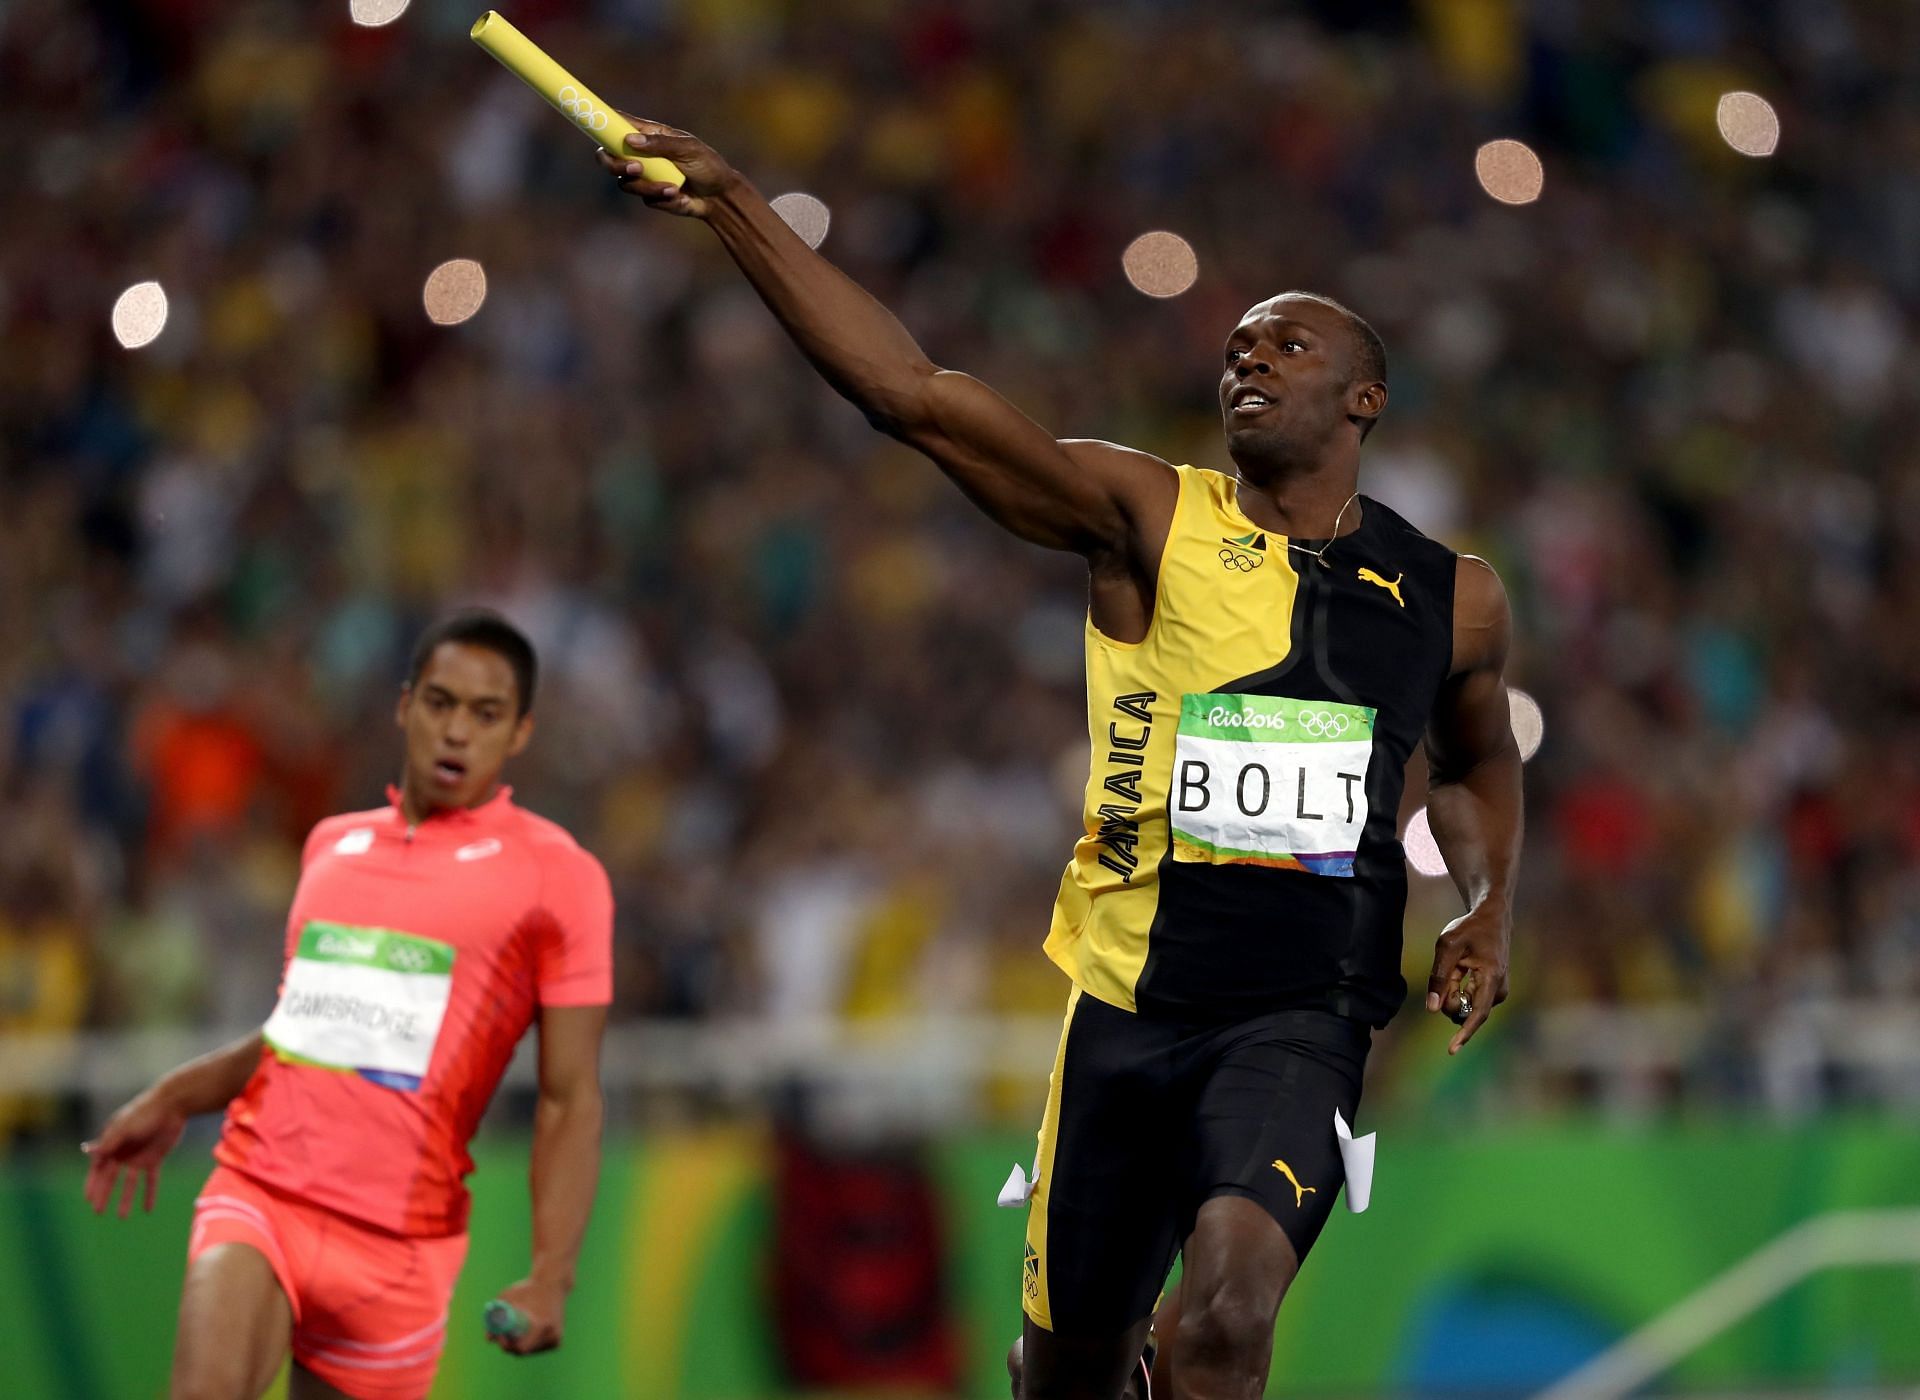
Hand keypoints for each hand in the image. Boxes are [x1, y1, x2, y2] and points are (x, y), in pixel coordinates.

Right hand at [82, 1087, 186, 1216]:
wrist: (173, 1105)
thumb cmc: (144, 1112)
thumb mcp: (125, 1127)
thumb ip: (109, 1141)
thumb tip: (88, 1151)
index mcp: (111, 1144)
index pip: (98, 1167)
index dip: (92, 1183)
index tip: (88, 1199)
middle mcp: (123, 1152)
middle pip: (111, 1178)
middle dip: (104, 1195)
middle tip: (98, 1213)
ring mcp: (138, 1157)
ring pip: (130, 1183)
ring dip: (125, 1199)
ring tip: (122, 1217)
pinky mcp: (155, 1159)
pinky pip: (151, 1180)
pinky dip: (149, 1194)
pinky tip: (147, 1209)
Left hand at [487, 1276, 566, 1355]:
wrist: (553, 1283)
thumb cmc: (528, 1288)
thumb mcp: (509, 1296)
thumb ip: (496, 1316)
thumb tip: (489, 1339)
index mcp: (542, 1325)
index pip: (521, 1348)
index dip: (506, 1345)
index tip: (499, 1336)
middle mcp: (551, 1335)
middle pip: (523, 1351)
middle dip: (510, 1345)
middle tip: (502, 1333)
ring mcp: (555, 1339)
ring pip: (529, 1350)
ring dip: (519, 1344)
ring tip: (517, 1325)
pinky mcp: (556, 1342)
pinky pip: (536, 1348)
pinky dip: (528, 1342)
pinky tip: (528, 1328)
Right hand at [596, 116, 738, 218]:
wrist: (720, 196)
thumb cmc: (707, 165)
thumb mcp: (688, 149)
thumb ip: (660, 144)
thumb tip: (629, 140)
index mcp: (648, 135)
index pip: (616, 124)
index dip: (599, 122)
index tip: (590, 122)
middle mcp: (640, 154)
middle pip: (608, 157)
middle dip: (615, 164)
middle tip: (635, 168)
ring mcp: (643, 176)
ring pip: (625, 182)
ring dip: (648, 186)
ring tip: (673, 187)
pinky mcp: (650, 195)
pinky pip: (644, 198)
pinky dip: (661, 198)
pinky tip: (679, 195)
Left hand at [1424, 904, 1509, 1054]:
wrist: (1492, 918)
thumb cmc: (1469, 929)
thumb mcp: (1447, 946)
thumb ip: (1439, 977)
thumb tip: (1432, 1009)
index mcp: (1491, 978)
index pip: (1477, 1014)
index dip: (1464, 1034)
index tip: (1451, 1050)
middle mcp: (1499, 989)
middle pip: (1465, 1011)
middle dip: (1449, 998)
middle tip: (1448, 969)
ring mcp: (1498, 991)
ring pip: (1465, 1006)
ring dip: (1453, 991)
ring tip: (1457, 965)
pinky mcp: (1493, 991)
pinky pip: (1469, 1000)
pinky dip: (1458, 988)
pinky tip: (1461, 970)